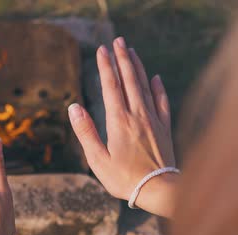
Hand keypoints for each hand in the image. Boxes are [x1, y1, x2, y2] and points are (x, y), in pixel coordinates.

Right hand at [69, 37, 177, 217]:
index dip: (105, 66)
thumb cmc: (125, 179)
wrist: (159, 190)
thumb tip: (74, 107)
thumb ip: (85, 132)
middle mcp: (137, 115)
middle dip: (122, 58)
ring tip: (131, 51)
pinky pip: (162, 102)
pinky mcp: (164, 128)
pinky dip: (158, 87)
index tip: (101, 50)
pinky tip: (155, 78)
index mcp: (119, 121)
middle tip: (117, 41)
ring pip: (145, 86)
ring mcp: (153, 120)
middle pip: (129, 80)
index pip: (110, 86)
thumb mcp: (98, 159)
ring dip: (137, 67)